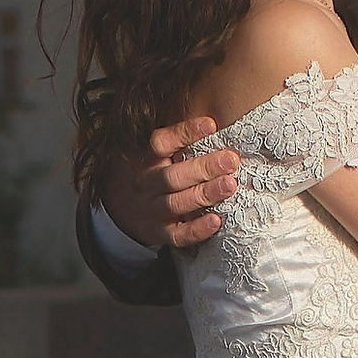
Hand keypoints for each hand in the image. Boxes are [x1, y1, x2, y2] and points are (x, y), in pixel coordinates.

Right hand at [99, 118, 237, 251]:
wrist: (126, 211)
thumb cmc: (155, 173)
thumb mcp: (156, 154)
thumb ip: (179, 142)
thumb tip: (217, 123)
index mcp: (145, 159)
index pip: (160, 143)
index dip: (184, 133)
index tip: (211, 124)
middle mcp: (146, 185)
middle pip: (171, 176)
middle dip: (203, 168)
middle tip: (230, 160)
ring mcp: (152, 210)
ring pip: (176, 203)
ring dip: (205, 194)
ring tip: (230, 185)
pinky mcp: (161, 233)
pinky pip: (178, 235)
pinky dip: (197, 229)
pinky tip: (216, 220)